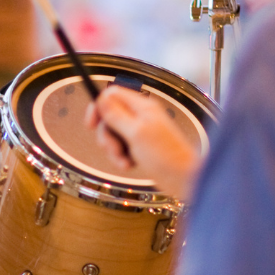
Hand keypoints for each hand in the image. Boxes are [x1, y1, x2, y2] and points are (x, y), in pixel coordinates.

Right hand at [86, 86, 202, 200]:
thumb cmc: (166, 156)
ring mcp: (141, 131)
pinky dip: (121, 157)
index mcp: (142, 106)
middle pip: (109, 116)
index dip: (99, 106)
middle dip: (106, 134)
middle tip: (114, 148)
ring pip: (113, 134)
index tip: (91, 124)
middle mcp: (141, 116)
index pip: (112, 94)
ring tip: (124, 160)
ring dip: (113, 149)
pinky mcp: (140, 147)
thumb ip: (117, 115)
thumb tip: (102, 97)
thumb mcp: (136, 133)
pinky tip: (129, 165)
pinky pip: (121, 148)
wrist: (183, 179)